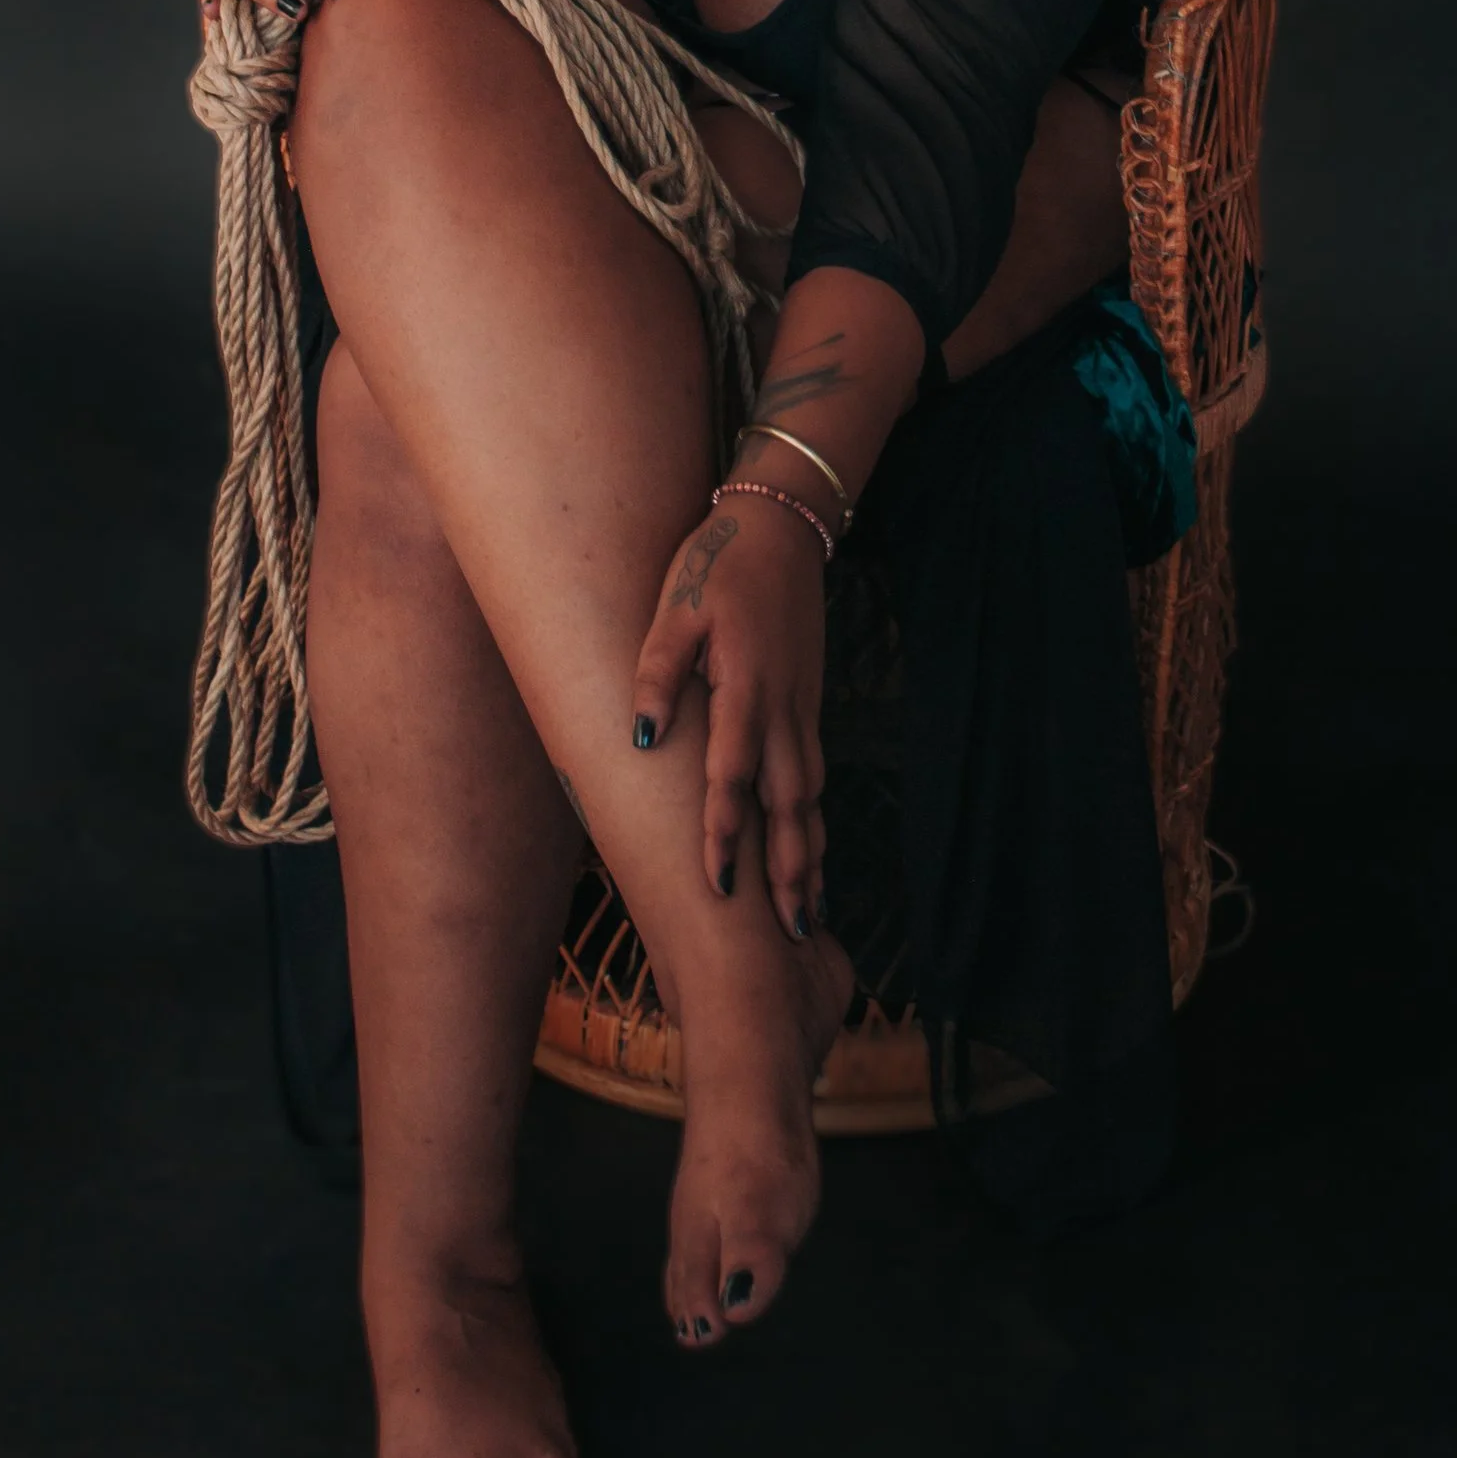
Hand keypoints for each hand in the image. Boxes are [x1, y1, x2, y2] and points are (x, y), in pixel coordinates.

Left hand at [632, 490, 827, 938]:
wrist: (782, 526)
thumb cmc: (718, 564)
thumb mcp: (676, 608)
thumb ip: (659, 672)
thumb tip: (642, 735)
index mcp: (745, 686)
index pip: (733, 775)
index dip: (725, 831)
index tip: (720, 885)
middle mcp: (782, 707)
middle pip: (788, 803)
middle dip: (788, 868)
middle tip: (789, 931)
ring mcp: (801, 706)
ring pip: (809, 793)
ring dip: (809, 852)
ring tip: (806, 911)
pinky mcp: (807, 703)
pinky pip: (813, 773)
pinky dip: (814, 818)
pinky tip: (811, 848)